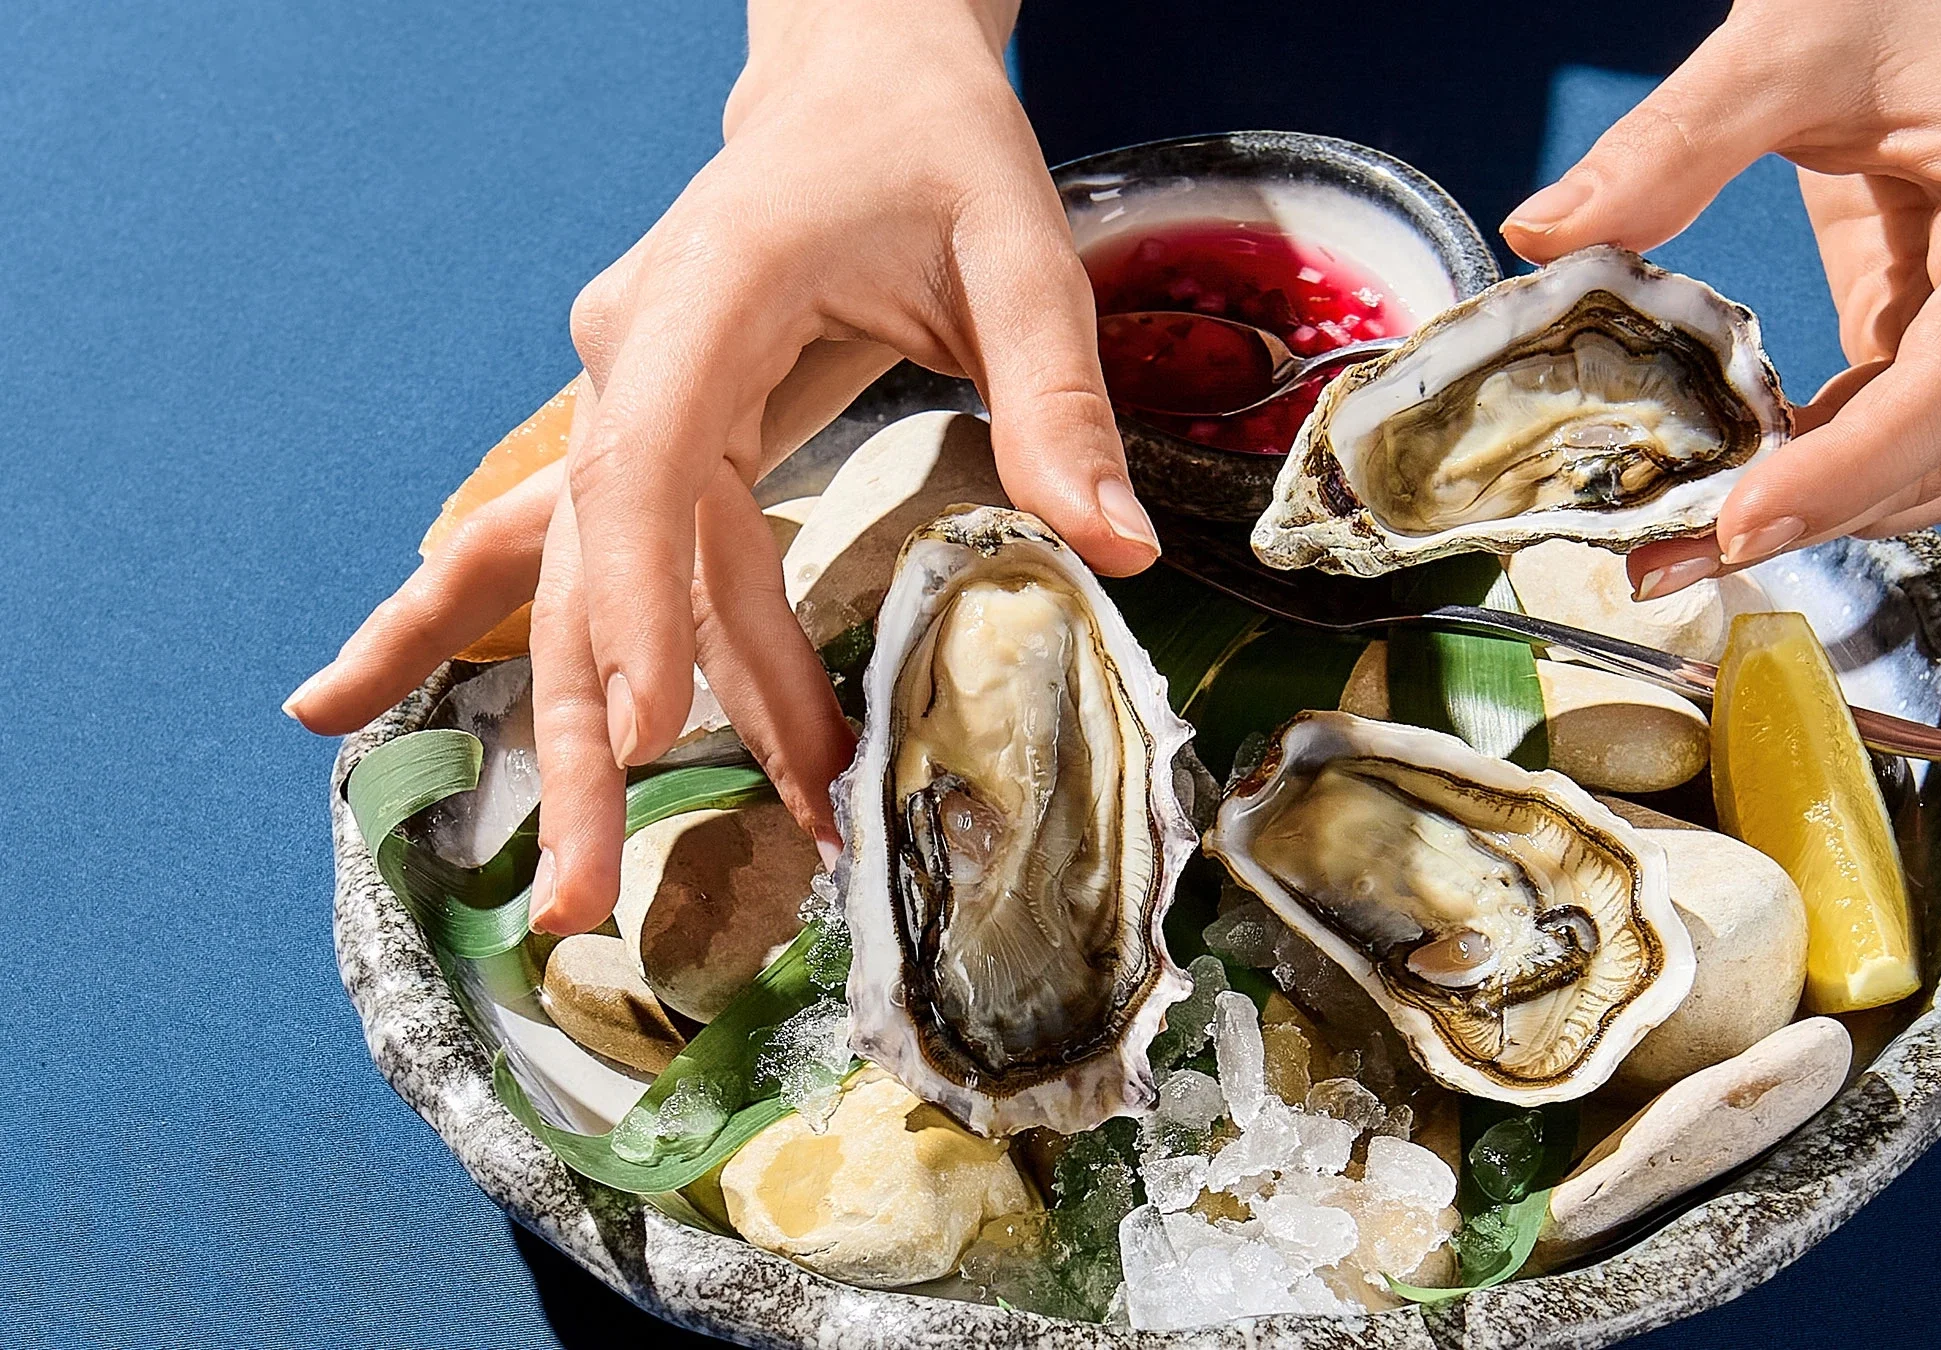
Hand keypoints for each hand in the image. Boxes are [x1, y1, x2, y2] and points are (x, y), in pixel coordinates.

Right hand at [288, 0, 1154, 934]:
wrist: (860, 82)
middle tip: (575, 895)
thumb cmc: (933, 144)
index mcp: (708, 290)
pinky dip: (680, 667)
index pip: (643, 458)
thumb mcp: (1019, 250)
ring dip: (615, 727)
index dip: (641, 599)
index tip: (646, 732)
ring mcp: (636, 394)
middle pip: (586, 554)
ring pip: (598, 580)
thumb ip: (1055, 396)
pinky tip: (686, 763)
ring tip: (615, 885)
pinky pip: (657, 566)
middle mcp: (639, 352)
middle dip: (582, 728)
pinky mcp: (664, 431)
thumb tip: (1108, 550)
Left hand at [1501, 0, 1940, 599]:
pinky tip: (1725, 483)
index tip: (1741, 523)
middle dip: (1818, 512)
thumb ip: (1670, 144)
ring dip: (1819, 509)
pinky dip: (1818, 465)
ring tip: (1680, 544)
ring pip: (1935, 460)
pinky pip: (1898, 426)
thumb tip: (1545, 236)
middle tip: (1670, 559)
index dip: (1852, 470)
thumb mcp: (1784, 39)